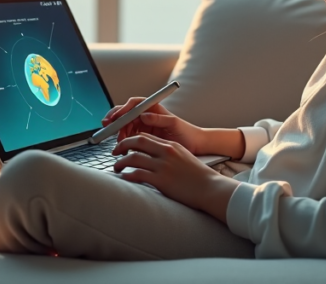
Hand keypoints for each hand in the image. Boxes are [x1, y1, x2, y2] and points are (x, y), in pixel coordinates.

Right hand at [102, 98, 206, 153]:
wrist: (194, 146)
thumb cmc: (187, 133)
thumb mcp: (174, 124)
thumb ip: (159, 119)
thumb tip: (144, 115)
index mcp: (154, 108)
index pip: (135, 103)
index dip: (123, 109)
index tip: (116, 117)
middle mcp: (147, 115)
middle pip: (126, 113)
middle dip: (115, 119)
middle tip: (107, 127)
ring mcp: (144, 126)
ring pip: (125, 125)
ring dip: (118, 132)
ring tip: (118, 143)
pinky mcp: (144, 136)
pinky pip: (129, 136)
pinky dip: (123, 140)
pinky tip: (122, 147)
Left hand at [112, 133, 239, 220]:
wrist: (210, 188)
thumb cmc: (198, 176)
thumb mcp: (183, 157)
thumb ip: (168, 154)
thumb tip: (152, 156)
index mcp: (171, 145)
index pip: (145, 137)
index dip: (131, 140)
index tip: (124, 146)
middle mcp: (166, 152)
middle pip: (137, 142)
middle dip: (122, 145)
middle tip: (115, 152)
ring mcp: (163, 166)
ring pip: (133, 158)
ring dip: (121, 162)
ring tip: (117, 167)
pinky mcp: (162, 180)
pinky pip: (138, 174)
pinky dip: (128, 175)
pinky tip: (124, 177)